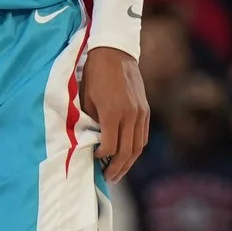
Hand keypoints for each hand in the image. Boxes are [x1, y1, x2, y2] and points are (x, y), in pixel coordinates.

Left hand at [79, 47, 149, 180]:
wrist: (114, 52)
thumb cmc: (94, 74)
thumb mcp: (86, 98)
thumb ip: (91, 122)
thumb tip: (92, 142)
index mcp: (112, 113)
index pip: (110, 147)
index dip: (101, 157)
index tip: (94, 159)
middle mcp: (130, 115)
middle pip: (126, 152)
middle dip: (116, 168)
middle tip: (108, 179)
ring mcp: (140, 113)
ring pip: (138, 147)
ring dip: (128, 163)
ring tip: (118, 173)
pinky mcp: (145, 110)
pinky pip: (142, 136)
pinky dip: (136, 149)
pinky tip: (127, 156)